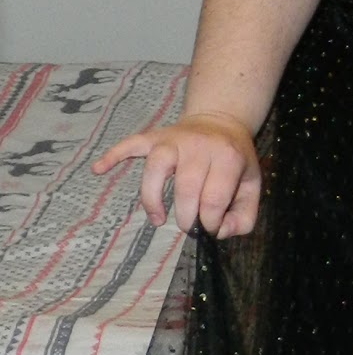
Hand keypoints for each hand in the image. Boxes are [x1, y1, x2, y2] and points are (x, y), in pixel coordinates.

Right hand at [91, 112, 260, 238]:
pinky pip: (131, 143)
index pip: (214, 199)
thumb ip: (243, 217)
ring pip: (156, 167)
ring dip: (153, 197)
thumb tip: (219, 234)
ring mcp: (174, 139)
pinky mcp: (154, 136)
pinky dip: (114, 155)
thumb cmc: (234, 160)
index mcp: (228, 158)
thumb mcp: (252, 186)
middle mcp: (199, 146)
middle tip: (186, 225)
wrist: (221, 120)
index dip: (210, 222)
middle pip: (186, 187)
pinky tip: (99, 169)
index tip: (209, 228)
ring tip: (157, 218)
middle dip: (185, 217)